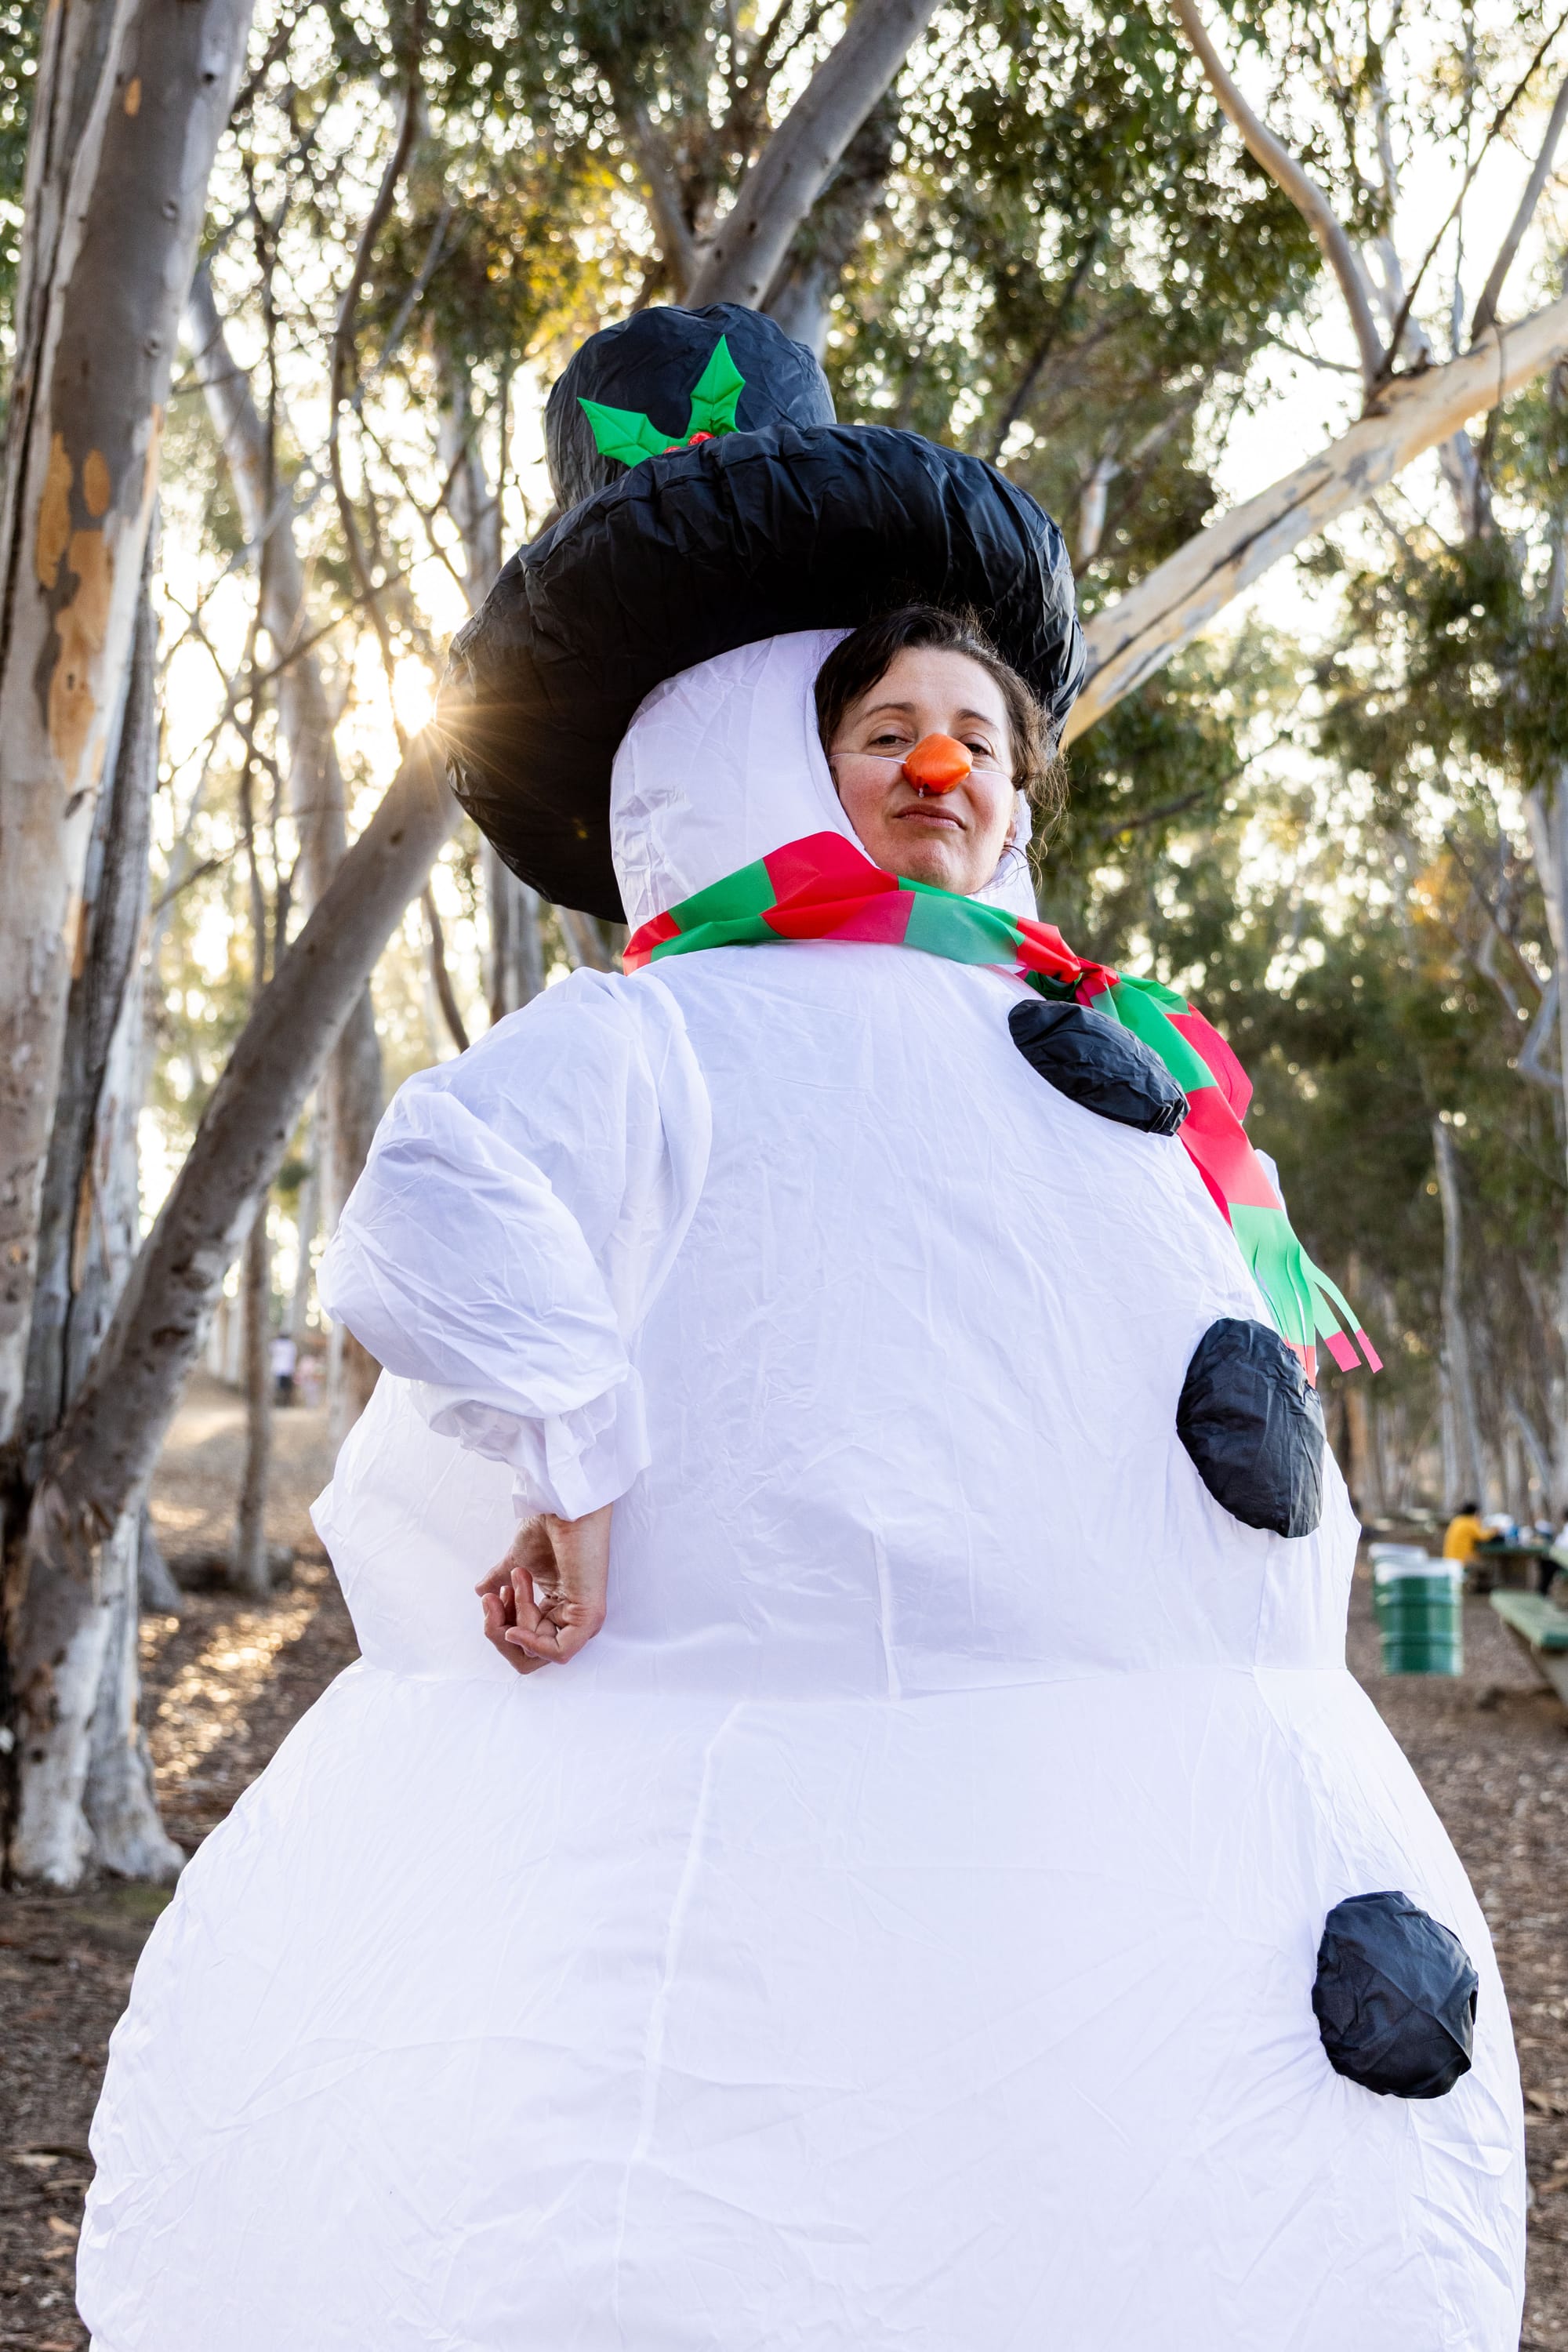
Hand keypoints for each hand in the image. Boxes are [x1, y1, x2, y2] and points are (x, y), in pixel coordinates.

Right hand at [476, 1505, 611, 1675]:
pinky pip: (560, 1652)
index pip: (526, 1642)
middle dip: (503, 1630)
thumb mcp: (515, 1563)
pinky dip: (532, 1644)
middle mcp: (574, 1618)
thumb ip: (499, 1580)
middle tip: (496, 1597)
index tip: (492, 1599)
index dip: (501, 1627)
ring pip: (539, 1650)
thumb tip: (480, 1591)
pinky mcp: (590, 1616)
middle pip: (530, 1653)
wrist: (561, 1507)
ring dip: (517, 1620)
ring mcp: (584, 1619)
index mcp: (559, 1608)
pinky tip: (515, 1629)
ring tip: (519, 1581)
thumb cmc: (547, 1528)